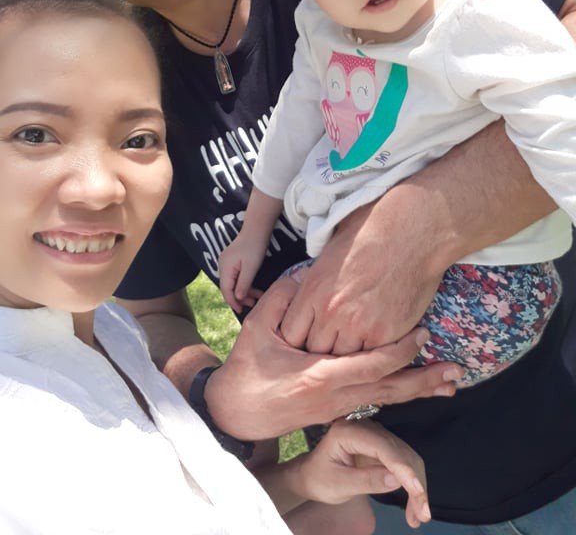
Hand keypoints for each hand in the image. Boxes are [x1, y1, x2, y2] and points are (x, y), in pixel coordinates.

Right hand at [204, 274, 461, 439]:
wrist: (235, 415)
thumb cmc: (246, 371)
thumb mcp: (256, 329)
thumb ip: (282, 299)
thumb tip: (304, 276)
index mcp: (318, 376)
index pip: (369, 366)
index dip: (398, 350)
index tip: (421, 334)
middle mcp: (335, 398)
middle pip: (388, 390)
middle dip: (423, 380)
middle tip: (455, 371)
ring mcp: (337, 409)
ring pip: (385, 400)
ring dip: (418, 390)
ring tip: (448, 383)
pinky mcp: (336, 413)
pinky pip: (375, 403)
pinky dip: (398, 395)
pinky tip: (417, 390)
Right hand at [219, 235, 263, 312]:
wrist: (256, 229)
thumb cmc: (255, 246)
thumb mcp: (251, 267)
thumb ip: (244, 284)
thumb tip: (238, 298)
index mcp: (225, 267)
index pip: (225, 289)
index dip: (232, 301)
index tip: (241, 310)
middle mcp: (223, 265)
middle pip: (228, 287)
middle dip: (240, 297)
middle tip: (252, 305)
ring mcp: (227, 263)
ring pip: (233, 282)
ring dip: (244, 291)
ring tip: (257, 298)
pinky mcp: (233, 261)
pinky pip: (236, 276)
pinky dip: (244, 283)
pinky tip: (254, 288)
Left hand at [280, 203, 442, 354]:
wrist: (411, 232)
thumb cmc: (370, 230)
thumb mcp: (330, 248)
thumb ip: (315, 275)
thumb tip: (304, 282)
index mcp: (312, 290)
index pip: (290, 332)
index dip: (296, 337)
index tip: (305, 336)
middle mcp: (331, 312)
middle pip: (313, 352)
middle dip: (318, 352)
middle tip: (327, 348)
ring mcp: (358, 326)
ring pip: (342, 360)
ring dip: (346, 356)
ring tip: (351, 349)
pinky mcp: (386, 335)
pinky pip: (372, 359)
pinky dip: (372, 356)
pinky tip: (374, 348)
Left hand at [297, 420, 430, 527]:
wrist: (312, 475)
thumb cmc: (320, 479)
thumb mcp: (338, 485)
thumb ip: (366, 480)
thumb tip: (397, 480)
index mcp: (348, 432)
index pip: (383, 447)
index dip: (403, 468)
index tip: (417, 492)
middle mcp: (366, 428)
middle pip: (400, 452)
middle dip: (415, 484)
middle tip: (421, 515)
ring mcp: (376, 435)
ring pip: (407, 458)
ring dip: (417, 487)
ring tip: (418, 517)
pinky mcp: (382, 447)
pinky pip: (404, 464)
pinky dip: (412, 484)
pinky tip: (414, 506)